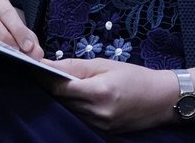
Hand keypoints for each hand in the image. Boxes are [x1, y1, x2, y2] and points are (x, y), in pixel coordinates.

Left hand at [45, 59, 176, 132]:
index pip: (60, 88)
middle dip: (50, 88)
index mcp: (99, 92)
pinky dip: (73, 108)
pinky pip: (78, 118)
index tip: (34, 69)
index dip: (45, 79)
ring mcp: (98, 125)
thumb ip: (77, 66)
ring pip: (68, 111)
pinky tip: (73, 98)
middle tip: (40, 75)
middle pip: (61, 101)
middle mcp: (97, 112)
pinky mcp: (101, 131)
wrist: (161, 100)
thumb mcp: (107, 64)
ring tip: (57, 85)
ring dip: (60, 99)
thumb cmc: (135, 77)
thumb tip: (49, 64)